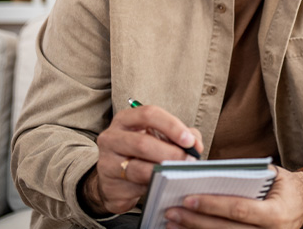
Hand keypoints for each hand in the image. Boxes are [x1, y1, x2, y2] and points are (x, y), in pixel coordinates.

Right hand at [82, 104, 203, 215]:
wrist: (116, 181)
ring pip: (138, 168)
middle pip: (143, 143)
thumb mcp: (160, 138)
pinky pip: (136, 188)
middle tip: (188, 161)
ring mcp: (107, 163)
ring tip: (179, 173)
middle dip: (171, 153)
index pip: (149, 114)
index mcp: (125, 120)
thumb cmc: (142, 154)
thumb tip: (196, 146)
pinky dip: (154, 187)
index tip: (189, 141)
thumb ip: (182, 137)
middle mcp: (111, 138)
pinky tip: (165, 185)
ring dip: (163, 171)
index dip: (172, 126)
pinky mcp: (110, 186)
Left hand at [163, 166, 302, 228]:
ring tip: (173, 223)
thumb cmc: (287, 187)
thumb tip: (210, 174)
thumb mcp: (273, 176)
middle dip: (195, 221)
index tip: (187, 198)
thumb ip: (247, 175)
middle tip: (171, 212)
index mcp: (275, 214)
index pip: (238, 209)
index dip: (211, 205)